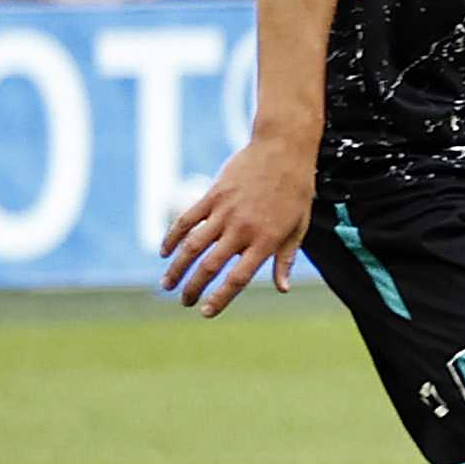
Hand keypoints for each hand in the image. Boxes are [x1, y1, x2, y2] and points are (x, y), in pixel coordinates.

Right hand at [158, 135, 314, 316]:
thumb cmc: (296, 191)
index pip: (238, 278)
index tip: (206, 312)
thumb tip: (281, 289)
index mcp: (266, 241)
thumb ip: (286, 259)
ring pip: (192, 246)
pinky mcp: (212, 196)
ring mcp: (224, 211)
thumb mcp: (299, 226)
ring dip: (177, 268)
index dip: (220, 298)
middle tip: (184, 301)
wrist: (283, 151)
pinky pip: (187, 220)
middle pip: (210, 266)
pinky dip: (173, 237)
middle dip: (194, 288)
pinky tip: (165, 252)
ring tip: (167, 284)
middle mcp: (243, 229)